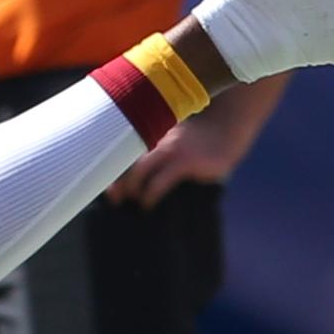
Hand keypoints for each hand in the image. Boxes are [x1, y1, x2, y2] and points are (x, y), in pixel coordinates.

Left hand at [110, 76, 270, 205]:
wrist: (227, 129)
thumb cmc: (198, 137)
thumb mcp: (172, 136)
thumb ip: (154, 148)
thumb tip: (133, 174)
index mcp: (151, 133)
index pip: (123, 152)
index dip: (111, 170)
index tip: (107, 185)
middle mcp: (156, 139)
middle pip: (125, 161)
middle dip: (116, 182)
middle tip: (114, 198)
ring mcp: (171, 150)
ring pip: (139, 171)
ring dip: (131, 189)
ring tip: (131, 201)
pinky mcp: (186, 162)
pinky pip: (160, 182)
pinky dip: (150, 195)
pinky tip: (147, 204)